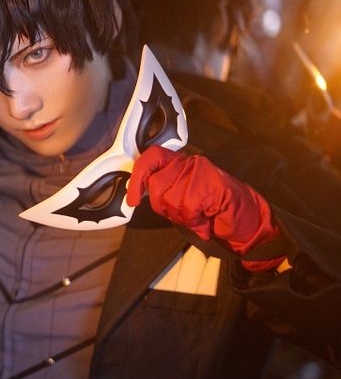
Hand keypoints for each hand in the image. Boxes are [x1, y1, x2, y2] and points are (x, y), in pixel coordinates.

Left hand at [126, 146, 284, 271]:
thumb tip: (137, 190)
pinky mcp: (210, 187)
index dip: (138, 176)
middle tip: (180, 214)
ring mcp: (201, 173)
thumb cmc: (213, 207)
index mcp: (181, 162)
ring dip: (180, 216)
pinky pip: (187, 208)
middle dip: (163, 207)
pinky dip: (193, 221)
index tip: (133, 198)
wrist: (247, 216)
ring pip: (170, 199)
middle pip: (157, 185)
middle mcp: (190, 163)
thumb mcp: (183, 193)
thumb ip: (163, 187)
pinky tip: (203, 221)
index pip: (151, 157)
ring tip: (196, 217)